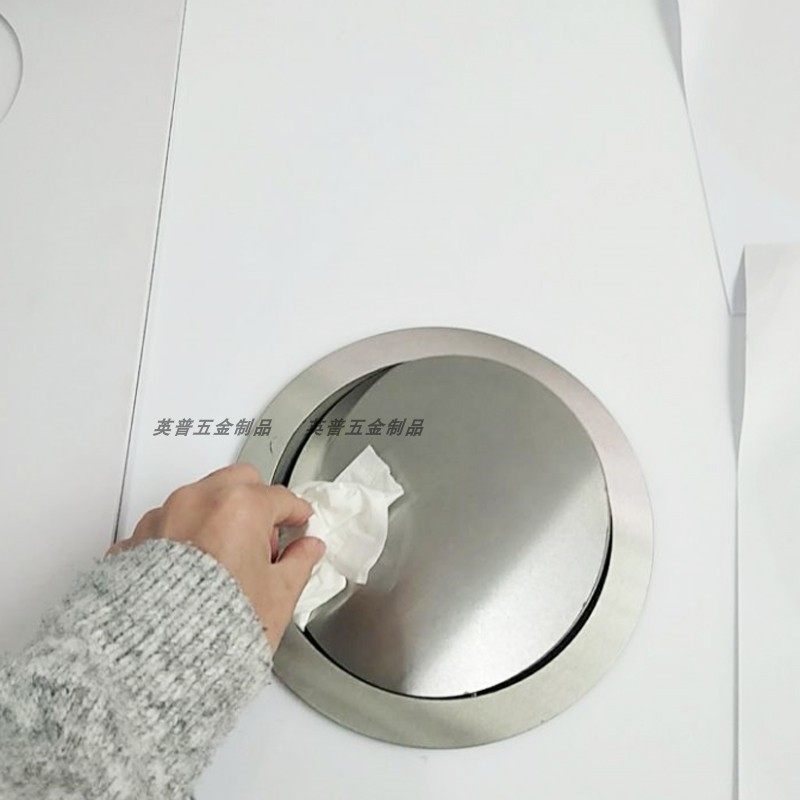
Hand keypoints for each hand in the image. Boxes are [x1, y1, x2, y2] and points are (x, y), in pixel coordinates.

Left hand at [109, 463, 323, 650]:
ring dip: (219, 515)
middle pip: (240, 481)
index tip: (300, 524)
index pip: (281, 498)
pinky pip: (170, 522)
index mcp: (240, 507)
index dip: (297, 514)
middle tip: (266, 537)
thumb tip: (307, 552)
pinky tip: (196, 567)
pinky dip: (186, 534)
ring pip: (201, 497)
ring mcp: (164, 516)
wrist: (154, 657)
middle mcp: (199, 501)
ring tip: (229, 556)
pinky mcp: (138, 538)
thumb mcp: (278, 596)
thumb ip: (299, 564)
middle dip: (257, 501)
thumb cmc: (213, 627)